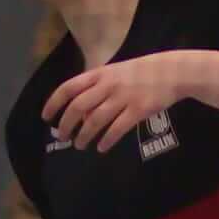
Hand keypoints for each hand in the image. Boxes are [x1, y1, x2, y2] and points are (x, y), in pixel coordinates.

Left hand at [43, 52, 189, 153]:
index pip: (69, 87)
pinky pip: (117, 129)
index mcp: (99, 74)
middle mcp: (108, 85)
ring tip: (80, 145)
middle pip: (78, 106)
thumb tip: (82, 114)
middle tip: (62, 138)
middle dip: (66, 124)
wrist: (172, 71)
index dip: (54, 103)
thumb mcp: (115, 73)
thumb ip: (97, 89)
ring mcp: (123, 97)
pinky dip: (107, 140)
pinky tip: (101, 148)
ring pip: (95, 120)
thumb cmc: (141, 72)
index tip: (46, 117)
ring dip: (84, 135)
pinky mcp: (139, 110)